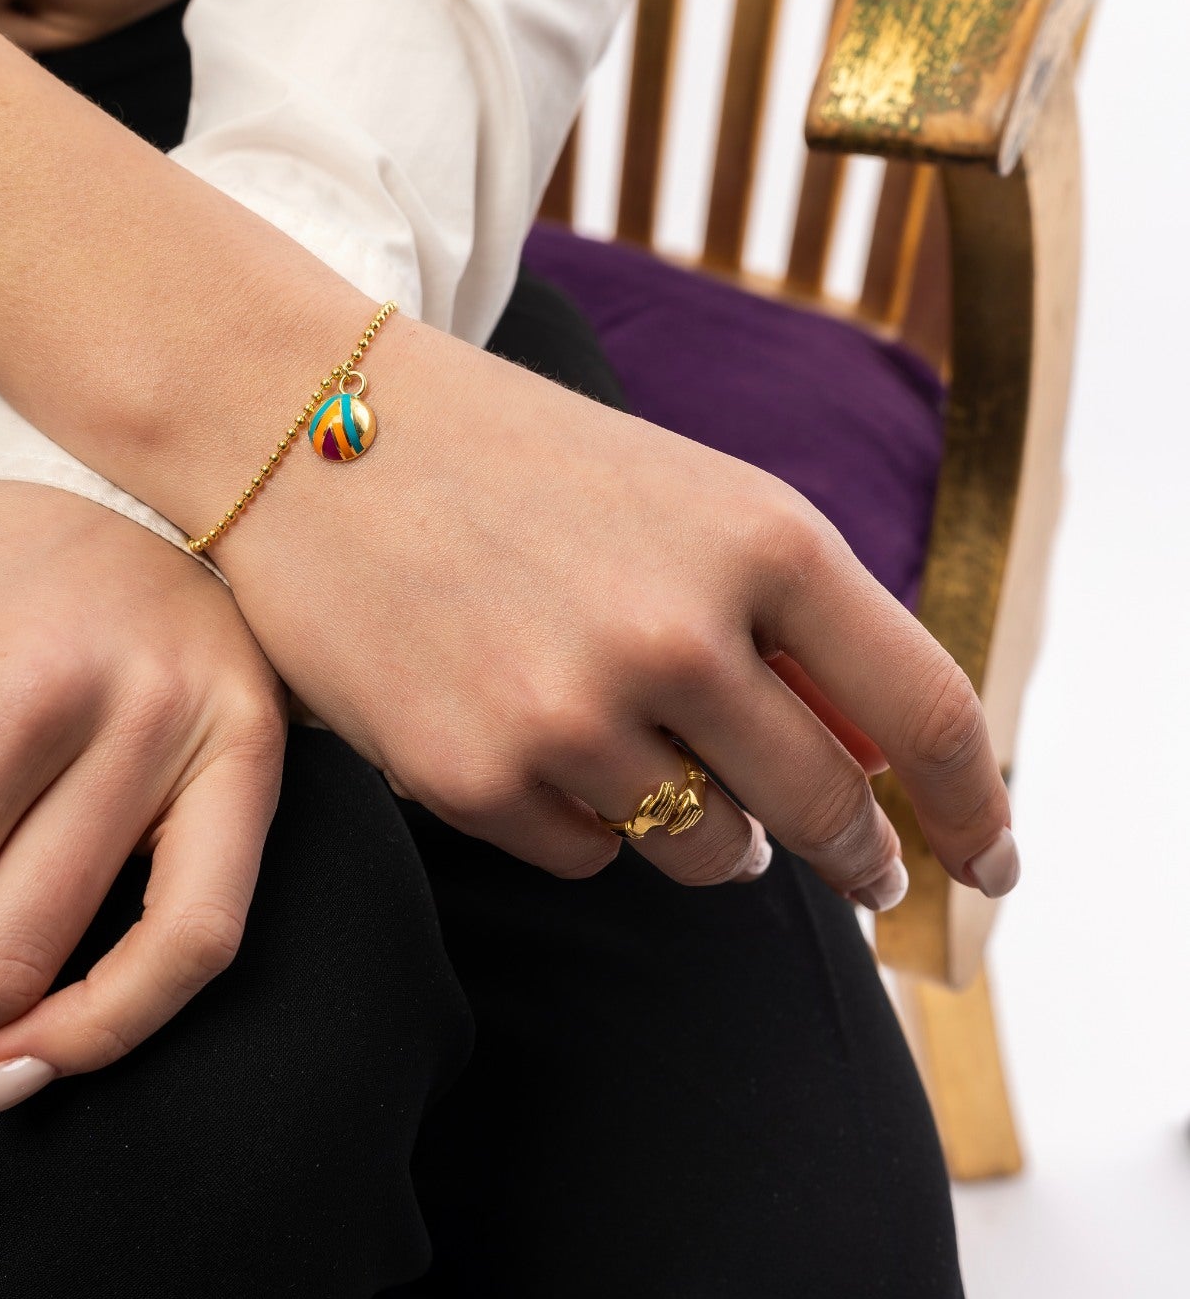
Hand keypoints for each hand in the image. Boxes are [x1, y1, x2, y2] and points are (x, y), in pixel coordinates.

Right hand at [217, 318, 1016, 907]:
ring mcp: (572, 714)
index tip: (989, 862)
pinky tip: (531, 740)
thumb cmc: (509, 456)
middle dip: (850, 854)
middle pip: (820, 809)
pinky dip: (583, 818)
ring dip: (705, 832)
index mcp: (759, 537)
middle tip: (854, 872)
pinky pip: (583, 852)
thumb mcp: (680, 495)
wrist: (310, 427)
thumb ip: (784, 616)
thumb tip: (867, 762)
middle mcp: (677, 633)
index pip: (922, 709)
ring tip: (654, 765)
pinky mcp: (473, 776)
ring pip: (701, 851)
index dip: (975, 804)